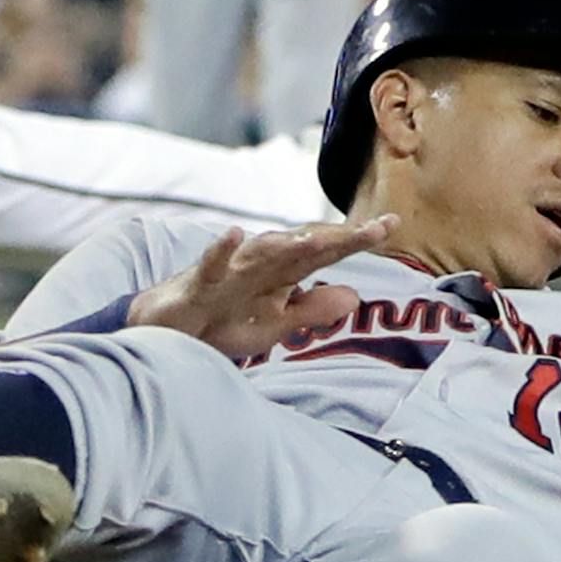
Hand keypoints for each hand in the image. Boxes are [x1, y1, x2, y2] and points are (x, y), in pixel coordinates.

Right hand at [128, 216, 397, 358]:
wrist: (170, 335)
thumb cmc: (222, 322)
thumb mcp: (275, 325)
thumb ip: (312, 310)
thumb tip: (355, 295)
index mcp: (280, 274)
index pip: (324, 255)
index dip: (355, 241)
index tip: (391, 225)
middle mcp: (260, 265)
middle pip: (302, 248)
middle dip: (336, 239)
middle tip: (373, 229)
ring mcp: (229, 272)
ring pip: (263, 253)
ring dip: (290, 243)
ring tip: (322, 237)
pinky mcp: (198, 285)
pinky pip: (210, 265)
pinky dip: (220, 250)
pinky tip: (233, 234)